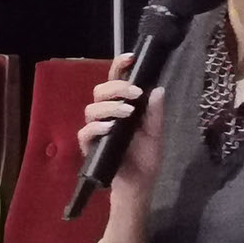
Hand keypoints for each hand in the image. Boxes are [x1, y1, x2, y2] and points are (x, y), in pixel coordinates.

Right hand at [74, 52, 166, 205]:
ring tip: (128, 112)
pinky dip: (97, 127)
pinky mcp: (89, 145)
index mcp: (120, 106)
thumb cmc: (144, 158)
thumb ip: (154, 113)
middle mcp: (105, 114)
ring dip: (110, 106)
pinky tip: (111, 127)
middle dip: (117, 87)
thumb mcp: (155, 133)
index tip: (131, 57)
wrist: (138, 185)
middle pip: (100, 90)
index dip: (119, 66)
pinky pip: (86, 131)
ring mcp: (96, 129)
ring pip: (92, 108)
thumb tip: (158, 88)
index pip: (115, 81)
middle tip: (135, 93)